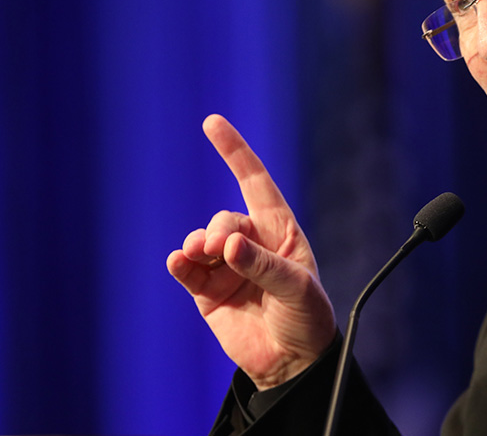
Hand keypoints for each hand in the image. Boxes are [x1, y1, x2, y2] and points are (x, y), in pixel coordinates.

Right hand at [167, 114, 335, 389]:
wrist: (293, 362)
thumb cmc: (307, 318)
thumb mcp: (297, 288)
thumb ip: (263, 265)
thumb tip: (227, 244)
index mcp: (281, 231)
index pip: (255, 182)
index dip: (235, 152)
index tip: (212, 122)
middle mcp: (252, 243)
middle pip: (225, 218)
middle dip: (220, 229)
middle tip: (223, 251)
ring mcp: (227, 267)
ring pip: (202, 240)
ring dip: (198, 245)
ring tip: (200, 257)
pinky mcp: (208, 292)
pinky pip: (187, 269)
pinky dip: (180, 263)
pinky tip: (179, 262)